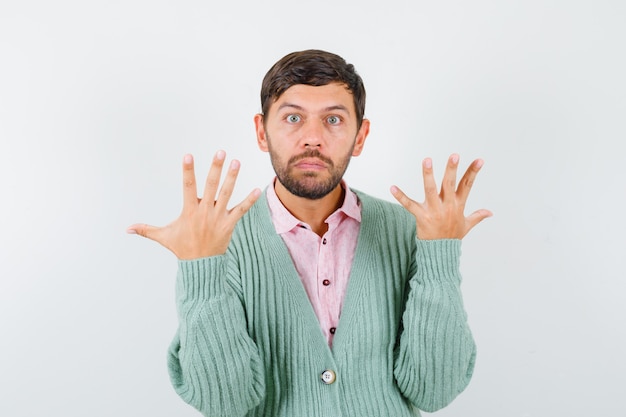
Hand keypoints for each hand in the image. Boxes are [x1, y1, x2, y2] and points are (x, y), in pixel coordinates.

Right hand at [127, 151, 260, 258]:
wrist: (201, 266)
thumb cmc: (182, 248)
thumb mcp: (163, 237)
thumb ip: (146, 230)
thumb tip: (127, 229)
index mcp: (189, 211)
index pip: (187, 186)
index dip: (188, 171)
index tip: (188, 155)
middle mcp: (205, 212)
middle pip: (211, 186)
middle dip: (215, 168)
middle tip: (221, 152)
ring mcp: (218, 217)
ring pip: (227, 194)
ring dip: (232, 178)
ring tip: (236, 162)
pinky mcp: (229, 224)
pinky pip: (241, 210)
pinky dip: (250, 201)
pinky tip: (258, 189)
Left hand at [390, 154, 491, 239]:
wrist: (440, 253)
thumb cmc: (452, 237)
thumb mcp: (467, 226)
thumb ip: (477, 216)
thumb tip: (490, 212)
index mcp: (458, 205)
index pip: (467, 185)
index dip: (473, 172)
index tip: (480, 160)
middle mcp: (447, 206)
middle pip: (450, 184)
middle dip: (452, 169)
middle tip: (454, 155)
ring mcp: (434, 211)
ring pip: (431, 190)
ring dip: (428, 175)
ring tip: (427, 160)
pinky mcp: (421, 216)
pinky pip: (409, 205)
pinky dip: (400, 197)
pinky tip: (392, 187)